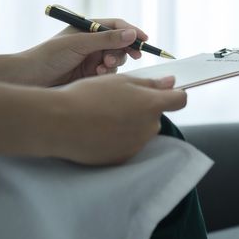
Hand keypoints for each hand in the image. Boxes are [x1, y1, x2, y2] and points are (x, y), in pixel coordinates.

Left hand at [23, 18, 148, 86]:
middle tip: (124, 58)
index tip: (144, 40)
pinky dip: (107, 73)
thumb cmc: (49, 55)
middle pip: (120, 43)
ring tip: (103, 67)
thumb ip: (107, 39)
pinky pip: (109, 72)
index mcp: (87, 28)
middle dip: (123, 51)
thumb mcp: (80, 44)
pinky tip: (98, 74)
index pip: (116, 26)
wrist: (30, 78)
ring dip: (114, 63)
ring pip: (116, 59)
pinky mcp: (91, 73)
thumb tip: (132, 33)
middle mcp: (92, 42)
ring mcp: (92, 57)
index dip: (132, 32)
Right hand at [45, 74, 185, 164]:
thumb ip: (150, 84)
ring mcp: (136, 145)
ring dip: (131, 123)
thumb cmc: (88, 95)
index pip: (180, 100)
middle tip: (118, 101)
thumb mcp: (120, 80)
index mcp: (152, 105)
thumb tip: (172, 83)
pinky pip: (127, 144)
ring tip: (104, 116)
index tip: (164, 91)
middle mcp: (149, 128)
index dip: (174, 94)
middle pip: (156, 116)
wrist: (58, 122)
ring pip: (141, 130)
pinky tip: (99, 131)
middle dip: (144, 109)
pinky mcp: (122, 158)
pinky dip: (118, 138)